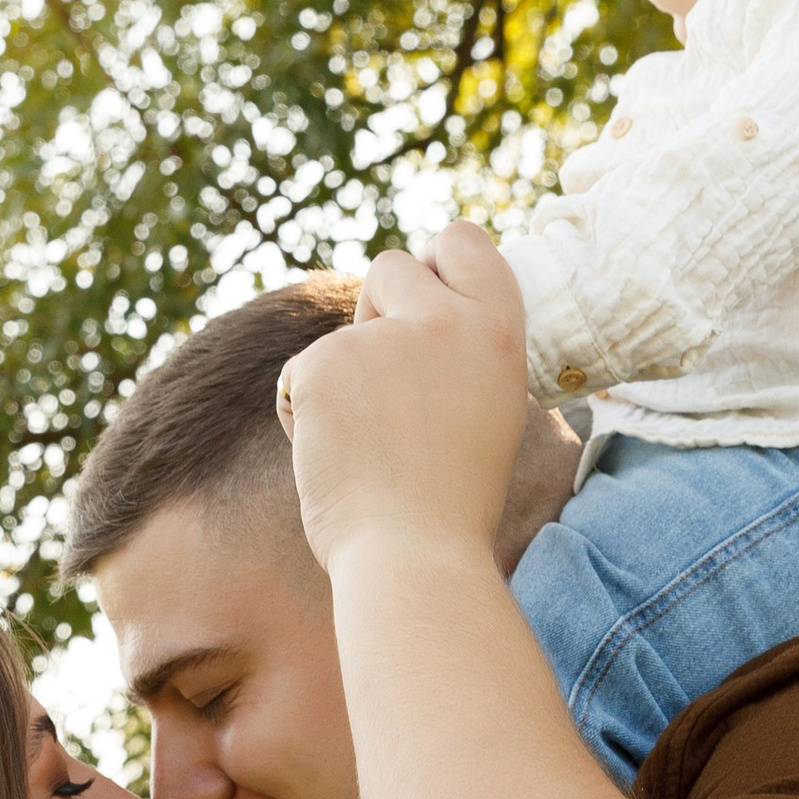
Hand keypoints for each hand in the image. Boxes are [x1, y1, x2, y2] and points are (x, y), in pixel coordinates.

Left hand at [280, 221, 537, 574]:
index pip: (463, 241)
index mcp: (497, 328)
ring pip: (340, 336)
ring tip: (372, 448)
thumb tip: (408, 317)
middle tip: (384, 384)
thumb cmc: (451, 504)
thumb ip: (457, 353)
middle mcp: (443, 319)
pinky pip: (302, 375)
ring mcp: (379, 338)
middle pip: (391, 266)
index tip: (422, 293)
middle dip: (375, 308)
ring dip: (342, 377)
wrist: (413, 556)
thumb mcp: (487, 407)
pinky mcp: (321, 363)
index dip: (435, 261)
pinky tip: (337, 458)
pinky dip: (307, 415)